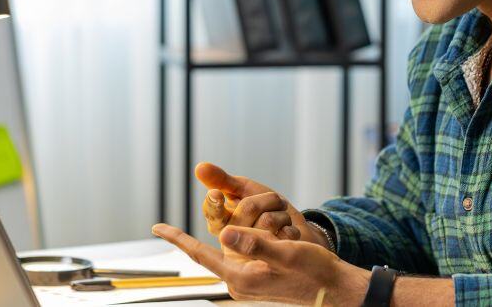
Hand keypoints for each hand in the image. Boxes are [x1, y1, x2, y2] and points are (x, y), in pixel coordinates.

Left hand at [152, 223, 368, 304]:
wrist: (334, 288)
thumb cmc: (313, 272)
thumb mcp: (285, 253)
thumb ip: (255, 244)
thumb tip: (224, 234)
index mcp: (240, 278)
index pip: (201, 254)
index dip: (178, 239)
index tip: (157, 227)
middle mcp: (240, 280)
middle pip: (219, 245)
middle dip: (225, 224)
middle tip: (232, 203)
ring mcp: (249, 279)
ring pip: (236, 244)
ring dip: (245, 230)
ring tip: (264, 227)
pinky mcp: (259, 276)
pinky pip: (248, 250)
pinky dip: (254, 236)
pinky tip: (271, 235)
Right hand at [196, 162, 327, 246]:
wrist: (290, 227)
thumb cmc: (264, 208)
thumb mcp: (243, 190)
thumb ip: (223, 181)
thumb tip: (199, 167)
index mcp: (223, 223)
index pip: (213, 213)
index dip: (214, 204)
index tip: (216, 194)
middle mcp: (233, 241)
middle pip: (249, 207)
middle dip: (266, 198)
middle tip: (275, 200)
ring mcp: (252, 253)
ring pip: (268, 220)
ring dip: (281, 213)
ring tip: (281, 219)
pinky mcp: (272, 259)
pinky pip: (285, 234)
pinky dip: (290, 227)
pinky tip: (287, 233)